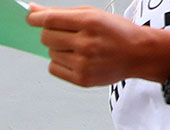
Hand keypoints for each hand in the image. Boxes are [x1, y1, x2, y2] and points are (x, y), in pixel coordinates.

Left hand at [26, 4, 169, 87]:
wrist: (138, 53)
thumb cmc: (114, 32)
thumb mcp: (92, 14)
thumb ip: (60, 13)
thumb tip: (32, 10)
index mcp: (89, 22)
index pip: (51, 19)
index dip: (36, 18)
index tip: (31, 18)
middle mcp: (86, 43)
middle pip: (46, 37)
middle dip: (49, 33)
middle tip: (64, 33)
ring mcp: (84, 63)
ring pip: (50, 53)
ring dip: (58, 48)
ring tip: (77, 47)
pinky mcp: (82, 79)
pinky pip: (53, 68)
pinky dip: (59, 62)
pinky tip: (75, 59)